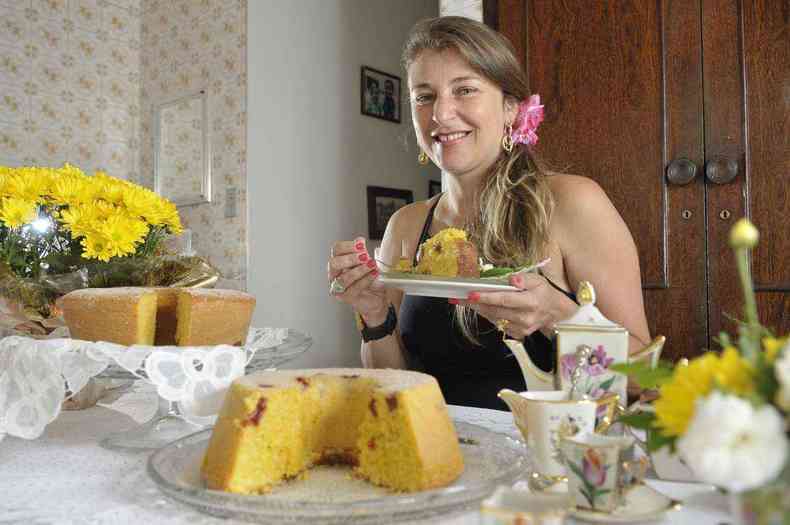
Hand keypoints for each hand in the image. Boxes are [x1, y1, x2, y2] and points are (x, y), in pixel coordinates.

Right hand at [327, 237, 387, 321]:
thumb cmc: (370, 278)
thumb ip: (363, 252)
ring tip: (372, 265)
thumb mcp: (368, 262)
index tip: (362, 244)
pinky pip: (353, 289)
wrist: (378, 297)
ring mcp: (338, 287)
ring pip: (343, 278)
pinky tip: (373, 274)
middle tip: (365, 256)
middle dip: (350, 258)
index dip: (348, 246)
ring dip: (359, 270)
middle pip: (333, 263)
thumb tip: (360, 241)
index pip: (336, 250)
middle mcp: (335, 274)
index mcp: (339, 261)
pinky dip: (365, 280)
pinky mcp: (345, 297)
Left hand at [454, 273, 575, 338]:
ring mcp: (521, 328)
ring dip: (478, 309)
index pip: (505, 300)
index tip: (471, 294)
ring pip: (494, 318)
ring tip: (463, 301)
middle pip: (495, 310)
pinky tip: (480, 308)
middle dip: (475, 304)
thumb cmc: (543, 292)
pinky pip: (498, 324)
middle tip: (458, 297)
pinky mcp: (518, 334)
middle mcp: (526, 317)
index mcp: (531, 302)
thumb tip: (512, 280)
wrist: (555, 311)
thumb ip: (524, 278)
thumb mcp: (537, 280)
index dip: (487, 297)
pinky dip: (488, 315)